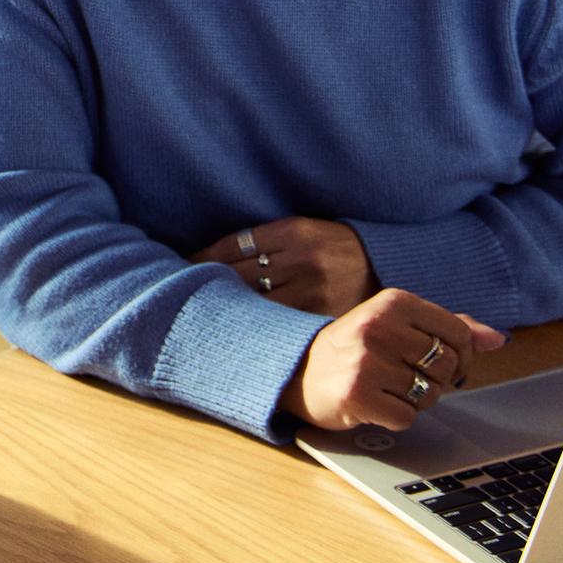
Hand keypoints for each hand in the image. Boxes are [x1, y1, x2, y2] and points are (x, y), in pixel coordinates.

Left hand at [193, 216, 371, 315]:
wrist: (385, 268)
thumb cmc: (331, 249)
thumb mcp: (302, 231)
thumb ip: (263, 241)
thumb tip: (206, 260)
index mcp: (294, 231)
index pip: (233, 247)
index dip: (201, 260)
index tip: (179, 270)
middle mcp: (303, 260)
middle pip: (238, 276)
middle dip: (207, 286)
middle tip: (177, 296)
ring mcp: (314, 292)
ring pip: (255, 303)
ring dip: (226, 309)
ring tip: (197, 317)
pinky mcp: (322, 317)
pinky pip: (278, 324)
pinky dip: (255, 327)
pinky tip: (236, 331)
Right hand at [280, 288, 505, 435]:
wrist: (298, 371)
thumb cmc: (356, 348)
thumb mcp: (399, 325)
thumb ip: (449, 328)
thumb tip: (498, 338)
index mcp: (394, 301)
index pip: (459, 334)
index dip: (461, 357)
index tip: (442, 364)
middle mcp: (379, 326)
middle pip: (446, 366)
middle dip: (436, 380)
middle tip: (408, 378)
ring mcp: (366, 361)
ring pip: (430, 394)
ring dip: (416, 400)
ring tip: (389, 389)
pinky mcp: (357, 395)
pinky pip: (406, 417)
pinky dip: (397, 418)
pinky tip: (377, 404)